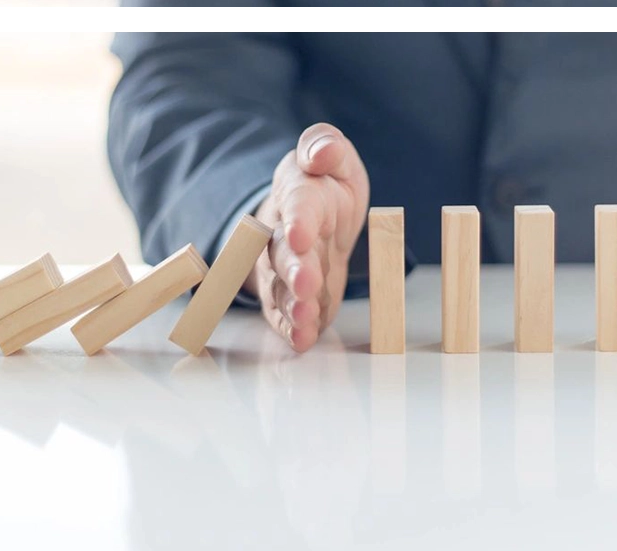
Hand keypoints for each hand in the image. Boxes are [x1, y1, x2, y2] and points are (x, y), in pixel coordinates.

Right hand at [245, 123, 369, 351]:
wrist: (316, 218)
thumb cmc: (327, 187)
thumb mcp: (335, 159)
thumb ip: (326, 147)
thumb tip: (321, 152)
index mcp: (299, 194)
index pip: (297, 205)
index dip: (299, 221)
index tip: (302, 235)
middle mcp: (282, 234)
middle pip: (283, 253)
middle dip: (294, 270)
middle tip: (306, 285)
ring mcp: (283, 269)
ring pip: (281, 287)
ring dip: (292, 304)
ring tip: (305, 317)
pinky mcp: (289, 296)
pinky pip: (285, 313)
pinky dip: (292, 327)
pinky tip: (302, 338)